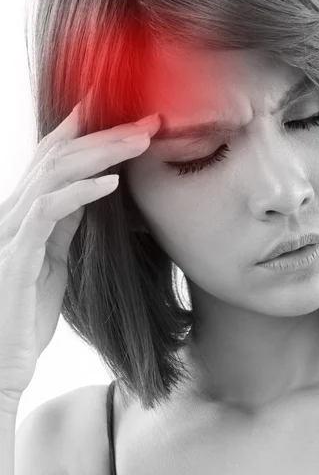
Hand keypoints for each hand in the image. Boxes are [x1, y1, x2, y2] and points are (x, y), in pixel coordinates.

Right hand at [0, 99, 159, 403]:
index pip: (52, 159)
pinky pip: (51, 211)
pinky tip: (112, 183)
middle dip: (105, 134)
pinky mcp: (19, 254)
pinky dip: (82, 192)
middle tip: (147, 122)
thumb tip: (90, 194)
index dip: (83, 131)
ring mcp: (13, 230)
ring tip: (139, 142)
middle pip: (58, 156)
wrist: (0, 360)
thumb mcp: (54, 261)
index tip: (121, 113)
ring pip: (55, 173)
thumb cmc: (26, 313)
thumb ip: (66, 227)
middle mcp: (14, 212)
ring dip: (100, 153)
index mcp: (24, 213)